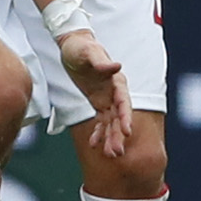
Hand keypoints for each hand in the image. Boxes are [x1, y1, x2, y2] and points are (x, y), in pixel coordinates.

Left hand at [58, 30, 131, 159]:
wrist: (74, 46)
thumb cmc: (82, 47)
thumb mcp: (89, 52)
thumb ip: (101, 61)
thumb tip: (116, 66)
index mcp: (116, 81)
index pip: (123, 102)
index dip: (126, 117)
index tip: (127, 131)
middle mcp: (114, 92)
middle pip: (119, 117)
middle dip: (118, 134)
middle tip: (117, 152)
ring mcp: (107, 98)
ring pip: (111, 122)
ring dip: (111, 138)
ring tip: (110, 155)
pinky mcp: (98, 102)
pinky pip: (101, 121)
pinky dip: (99, 132)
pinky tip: (95, 145)